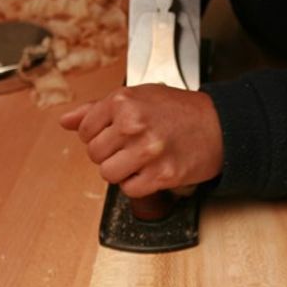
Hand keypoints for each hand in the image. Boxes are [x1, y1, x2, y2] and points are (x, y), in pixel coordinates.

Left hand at [60, 84, 223, 197]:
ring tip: (139, 161)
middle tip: (131, 148)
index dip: (98, 136)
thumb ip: (98, 109)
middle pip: (95, 155)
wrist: (220, 126)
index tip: (115, 135)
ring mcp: (147, 151)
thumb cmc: (180, 111)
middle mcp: (133, 124)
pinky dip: (138, 185)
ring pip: (108, 174)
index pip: (85, 130)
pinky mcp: (161, 174)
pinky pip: (130, 190)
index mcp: (124, 101)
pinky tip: (150, 171)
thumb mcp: (139, 97)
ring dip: (122, 172)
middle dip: (110, 155)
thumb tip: (66, 121)